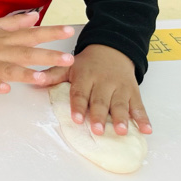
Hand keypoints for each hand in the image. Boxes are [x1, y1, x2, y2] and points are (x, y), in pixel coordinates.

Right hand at [0, 12, 74, 92]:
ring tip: (42, 78)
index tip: (69, 30)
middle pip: (26, 53)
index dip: (51, 32)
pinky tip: (5, 89)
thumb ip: (16, 23)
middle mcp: (1, 51)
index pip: (32, 34)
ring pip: (10, 69)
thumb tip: (36, 16)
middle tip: (68, 59)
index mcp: (6, 38)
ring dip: (26, 74)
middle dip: (47, 56)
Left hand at [35, 44, 151, 135]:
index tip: (76, 118)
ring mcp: (120, 88)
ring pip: (121, 104)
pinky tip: (146, 130)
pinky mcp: (133, 92)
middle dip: (99, 115)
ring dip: (122, 118)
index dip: (78, 106)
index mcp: (85, 76)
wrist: (113, 48)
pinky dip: (144, 118)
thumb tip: (33, 81)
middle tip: (97, 130)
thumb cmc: (88, 63)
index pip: (80, 92)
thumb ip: (53, 75)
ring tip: (121, 131)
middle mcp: (103, 82)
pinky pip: (140, 106)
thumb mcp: (69, 66)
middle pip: (100, 101)